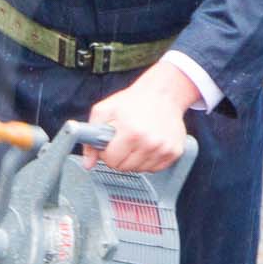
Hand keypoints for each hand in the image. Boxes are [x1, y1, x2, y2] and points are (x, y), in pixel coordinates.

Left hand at [84, 62, 198, 172]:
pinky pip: (154, 168)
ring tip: (136, 141)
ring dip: (133, 159)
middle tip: (122, 141)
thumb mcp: (104, 110)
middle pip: (124, 167)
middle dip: (119, 157)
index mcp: (131, 131)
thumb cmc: (133, 101)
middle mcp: (150, 142)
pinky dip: (148, 160)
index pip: (111, 160)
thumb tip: (88, 163)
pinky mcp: (174, 152)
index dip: (106, 153)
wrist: (163, 94)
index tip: (109, 144)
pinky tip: (147, 145)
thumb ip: (91, 136)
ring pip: (139, 169)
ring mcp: (163, 148)